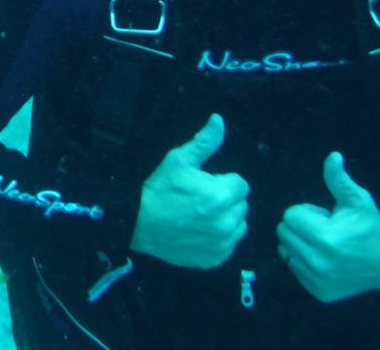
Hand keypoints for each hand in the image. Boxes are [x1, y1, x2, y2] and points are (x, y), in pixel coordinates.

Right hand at [130, 113, 248, 268]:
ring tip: (203, 215)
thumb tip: (219, 119)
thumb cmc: (160, 189)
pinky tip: (201, 231)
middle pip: (241, 205)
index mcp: (221, 196)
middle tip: (202, 198)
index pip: (241, 184)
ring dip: (226, 219)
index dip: (224, 181)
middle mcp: (226, 223)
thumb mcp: (180, 159)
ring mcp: (221, 244)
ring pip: (238, 225)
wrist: (138, 224)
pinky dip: (220, 238)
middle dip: (226, 199)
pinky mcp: (214, 260)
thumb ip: (205, 141)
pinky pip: (229, 245)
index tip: (207, 183)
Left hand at [276, 151, 379, 301]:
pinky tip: (324, 258)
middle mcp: (316, 262)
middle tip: (323, 228)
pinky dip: (303, 261)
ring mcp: (316, 280)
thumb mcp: (358, 200)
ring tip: (322, 243)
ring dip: (299, 243)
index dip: (306, 211)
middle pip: (284, 233)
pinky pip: (294, 269)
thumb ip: (338, 179)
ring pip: (285, 251)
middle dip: (300, 225)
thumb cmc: (371, 229)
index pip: (290, 216)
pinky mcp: (317, 292)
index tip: (324, 216)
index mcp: (324, 237)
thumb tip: (333, 156)